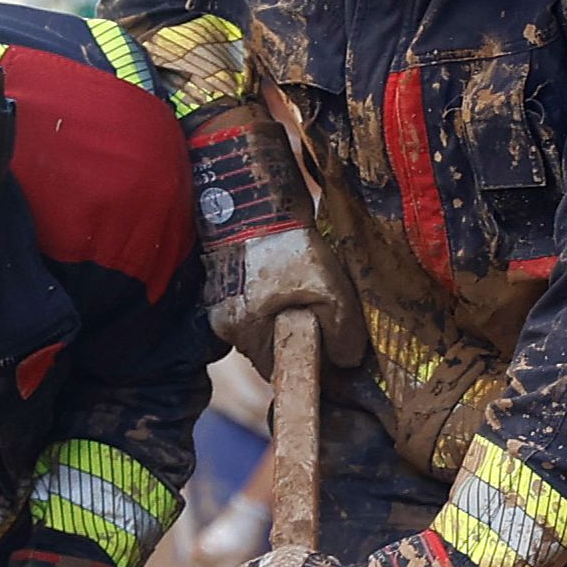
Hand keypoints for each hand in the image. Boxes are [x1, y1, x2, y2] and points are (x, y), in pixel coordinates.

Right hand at [185, 104, 363, 369]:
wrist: (251, 197)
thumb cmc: (287, 244)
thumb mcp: (327, 288)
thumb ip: (341, 328)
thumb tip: (347, 360)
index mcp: (243, 330)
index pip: (274, 370)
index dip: (302, 365)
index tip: (326, 356)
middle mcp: (224, 322)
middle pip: (266, 348)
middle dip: (293, 338)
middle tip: (321, 316)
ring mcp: (219, 301)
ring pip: (259, 324)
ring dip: (283, 316)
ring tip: (306, 290)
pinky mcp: (222, 280)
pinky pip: (251, 302)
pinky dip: (271, 297)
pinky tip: (287, 276)